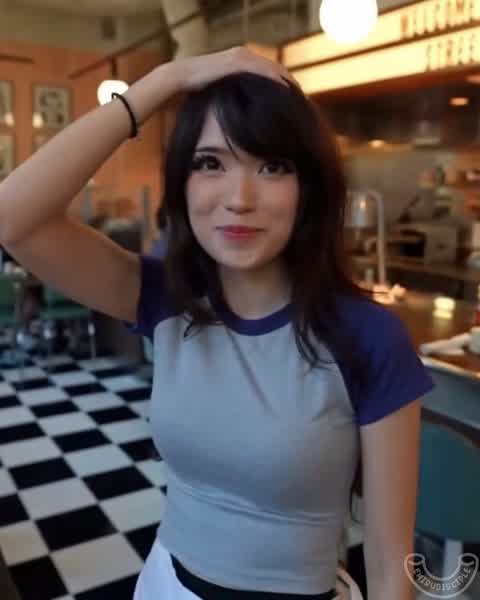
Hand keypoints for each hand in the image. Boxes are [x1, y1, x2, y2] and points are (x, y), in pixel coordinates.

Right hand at [174, 46, 298, 92]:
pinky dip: (275, 80)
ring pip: (272, 69)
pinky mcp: (235, 62)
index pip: (269, 74)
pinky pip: (261, 71)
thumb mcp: (220, 97)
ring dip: (287, 82)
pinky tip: (287, 92)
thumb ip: (234, 100)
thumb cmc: (195, 93)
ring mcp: (239, 57)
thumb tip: (245, 119)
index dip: (283, 87)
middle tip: (304, 101)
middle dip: (290, 85)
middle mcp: (242, 55)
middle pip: (275, 70)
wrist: (176, 81)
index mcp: (240, 63)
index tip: (294, 103)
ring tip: (300, 98)